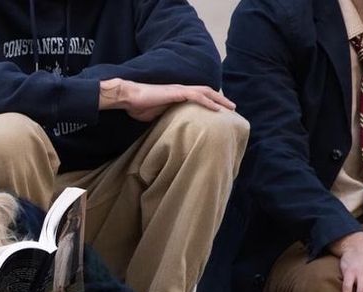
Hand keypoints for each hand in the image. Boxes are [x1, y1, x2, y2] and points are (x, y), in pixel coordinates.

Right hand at [99, 78, 235, 121]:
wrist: (129, 98)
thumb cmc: (139, 107)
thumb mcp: (156, 116)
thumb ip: (167, 119)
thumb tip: (173, 130)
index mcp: (177, 95)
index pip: (199, 96)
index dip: (211, 101)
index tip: (221, 110)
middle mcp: (181, 90)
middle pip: (206, 92)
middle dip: (221, 99)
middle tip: (233, 108)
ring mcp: (179, 90)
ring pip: (205, 92)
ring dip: (219, 99)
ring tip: (231, 107)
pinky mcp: (176, 93)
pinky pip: (196, 96)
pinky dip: (208, 102)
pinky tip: (217, 108)